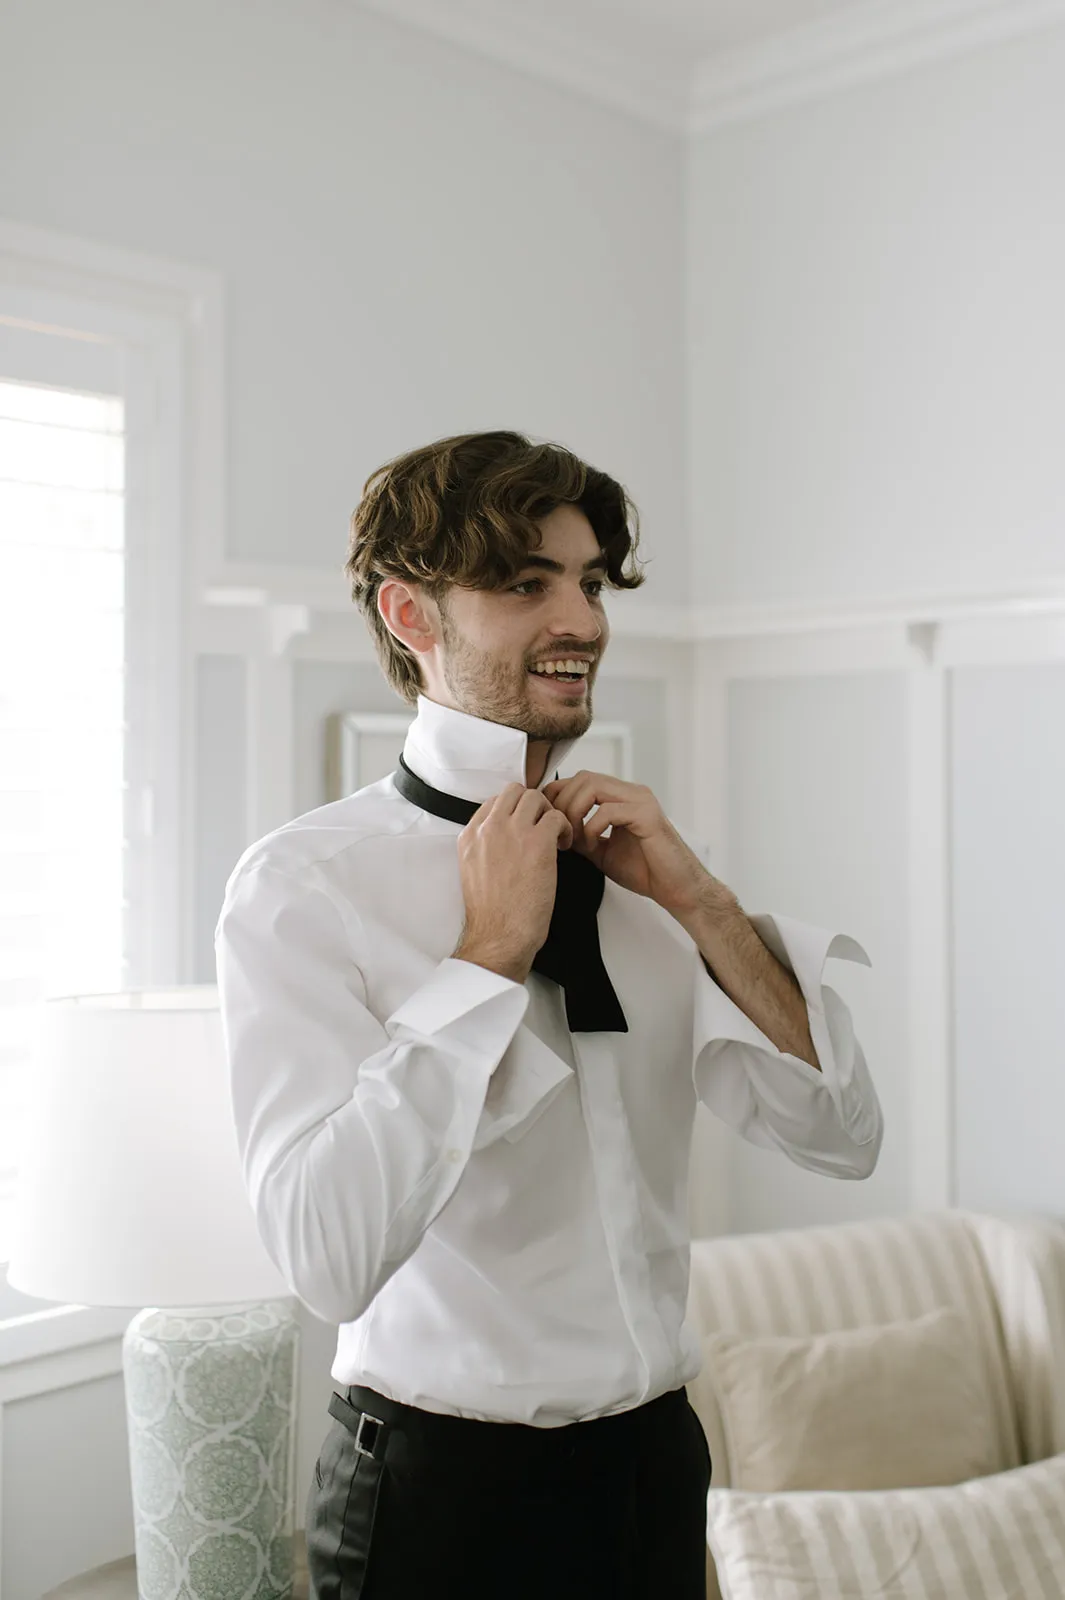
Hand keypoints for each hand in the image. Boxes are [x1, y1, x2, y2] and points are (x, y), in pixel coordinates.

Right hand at [453, 783, 572, 982]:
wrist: (499, 935)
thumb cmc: (492, 914)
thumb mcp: (473, 872)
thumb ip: (485, 849)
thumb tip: (505, 841)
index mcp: (470, 836)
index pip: (493, 802)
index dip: (514, 811)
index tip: (525, 825)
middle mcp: (489, 828)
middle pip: (514, 792)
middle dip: (533, 805)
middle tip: (542, 825)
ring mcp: (512, 832)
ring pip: (536, 798)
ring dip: (549, 812)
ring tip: (555, 835)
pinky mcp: (537, 842)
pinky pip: (557, 816)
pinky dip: (565, 827)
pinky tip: (564, 845)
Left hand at [541, 770, 720, 917]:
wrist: (676, 889)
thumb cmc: (645, 871)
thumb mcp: (601, 851)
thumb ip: (581, 835)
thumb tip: (555, 827)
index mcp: (622, 798)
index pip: (581, 780)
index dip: (559, 795)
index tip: (548, 820)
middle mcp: (632, 793)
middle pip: (584, 777)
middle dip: (563, 803)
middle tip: (560, 831)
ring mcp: (641, 802)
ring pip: (593, 786)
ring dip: (574, 812)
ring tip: (574, 838)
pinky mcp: (648, 816)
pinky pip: (608, 811)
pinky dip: (591, 827)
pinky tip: (591, 845)